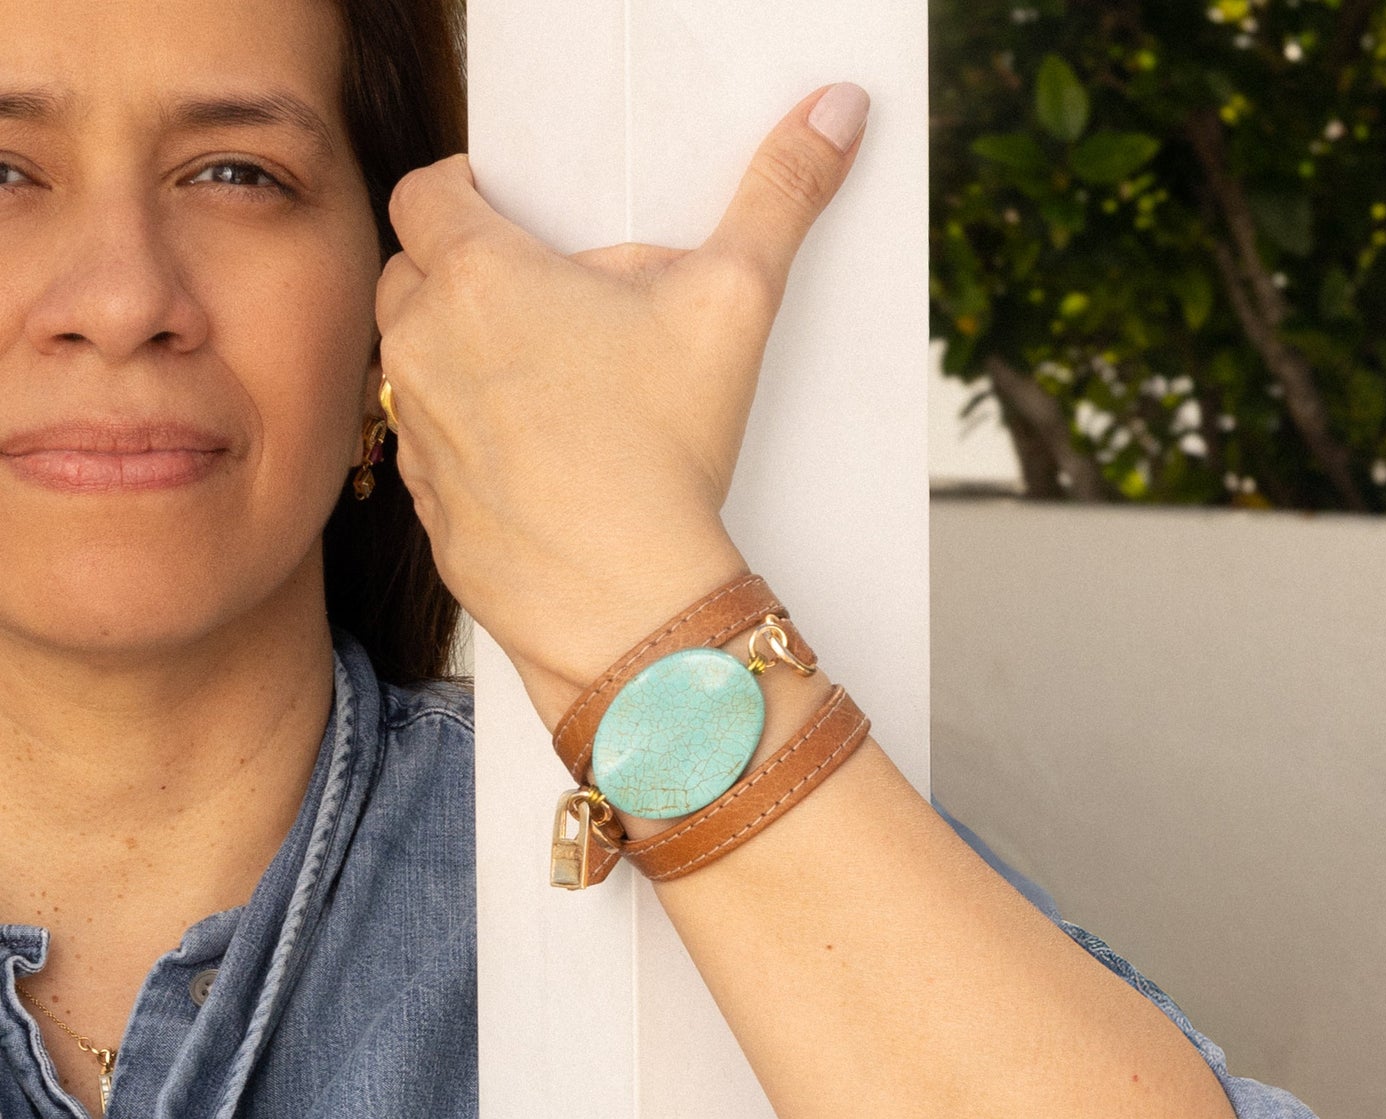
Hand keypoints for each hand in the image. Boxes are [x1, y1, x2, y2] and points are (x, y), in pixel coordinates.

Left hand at [374, 82, 868, 724]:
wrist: (629, 603)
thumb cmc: (666, 453)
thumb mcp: (734, 306)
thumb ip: (780, 194)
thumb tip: (836, 108)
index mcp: (478, 276)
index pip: (426, 190)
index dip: (465, 189)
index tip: (511, 214)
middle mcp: (421, 346)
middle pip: (409, 274)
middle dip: (457, 272)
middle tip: (539, 302)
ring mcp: (415, 432)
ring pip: (410, 365)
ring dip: (456, 358)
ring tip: (542, 385)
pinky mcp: (426, 505)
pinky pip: (427, 448)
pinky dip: (463, 440)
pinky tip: (533, 462)